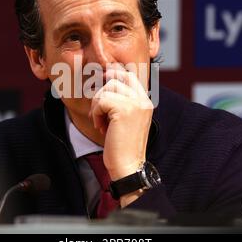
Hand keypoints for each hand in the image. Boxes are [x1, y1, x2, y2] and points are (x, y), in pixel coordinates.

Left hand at [89, 66, 153, 182]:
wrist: (128, 166)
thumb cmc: (122, 145)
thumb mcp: (125, 119)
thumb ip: (120, 100)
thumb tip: (105, 77)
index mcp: (145, 101)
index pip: (129, 75)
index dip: (112, 77)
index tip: (102, 92)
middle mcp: (143, 99)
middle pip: (116, 78)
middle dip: (102, 93)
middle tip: (99, 111)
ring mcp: (135, 103)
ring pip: (107, 89)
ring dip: (97, 105)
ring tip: (101, 122)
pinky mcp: (124, 109)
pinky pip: (101, 101)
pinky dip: (96, 113)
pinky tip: (101, 127)